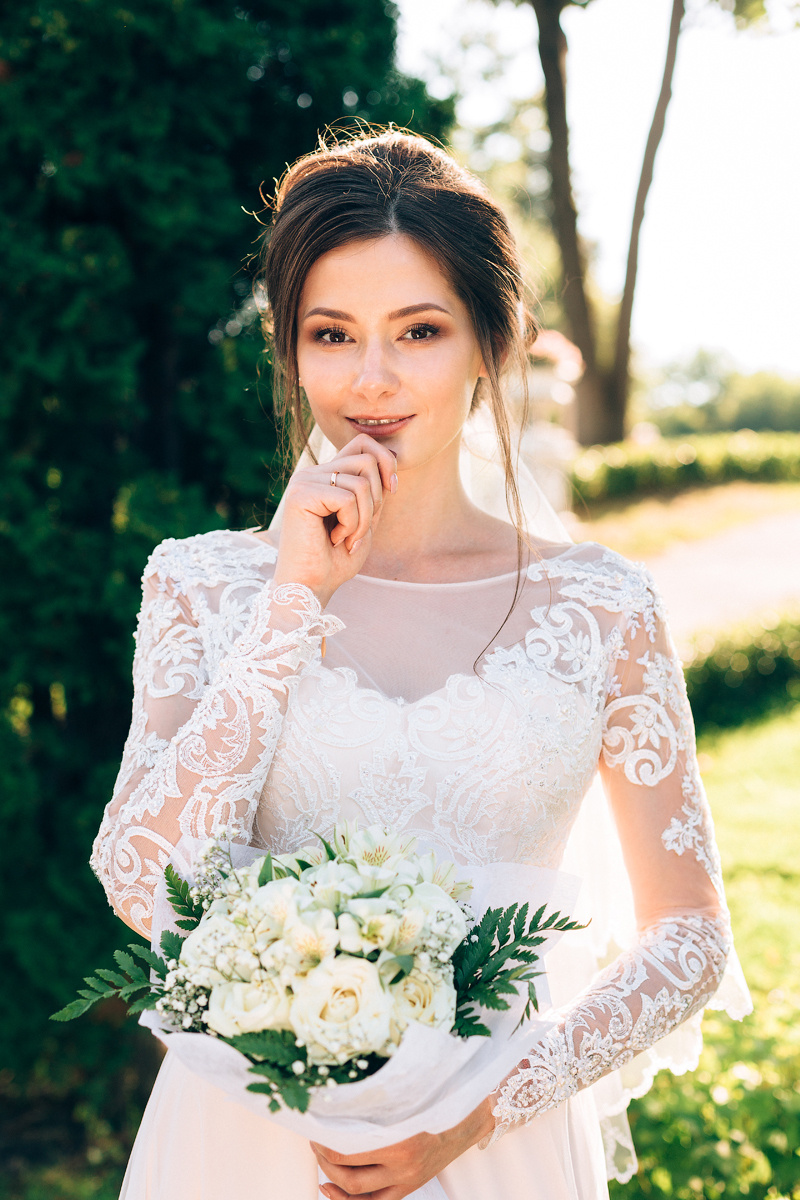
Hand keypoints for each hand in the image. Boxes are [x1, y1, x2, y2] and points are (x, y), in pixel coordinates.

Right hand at [272, 434, 397, 607]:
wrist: (311, 587)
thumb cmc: (336, 560)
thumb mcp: (365, 518)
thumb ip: (373, 490)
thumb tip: (391, 459)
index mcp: (325, 475)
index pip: (363, 443)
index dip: (386, 461)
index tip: (392, 490)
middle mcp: (311, 473)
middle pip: (366, 460)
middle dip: (376, 498)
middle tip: (361, 528)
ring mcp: (304, 482)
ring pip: (361, 482)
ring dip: (364, 518)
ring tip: (348, 539)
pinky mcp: (301, 495)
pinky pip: (348, 499)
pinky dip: (352, 525)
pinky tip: (336, 540)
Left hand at [311, 1095, 494, 1199]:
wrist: (466, 1120)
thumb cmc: (433, 1100)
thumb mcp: (405, 1097)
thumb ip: (376, 1102)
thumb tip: (338, 1101)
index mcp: (400, 1138)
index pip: (346, 1150)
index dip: (324, 1142)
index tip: (314, 1128)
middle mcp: (401, 1164)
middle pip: (347, 1173)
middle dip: (324, 1159)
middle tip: (315, 1142)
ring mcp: (405, 1180)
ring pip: (355, 1191)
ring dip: (331, 1177)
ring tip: (323, 1160)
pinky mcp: (407, 1188)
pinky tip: (331, 1189)